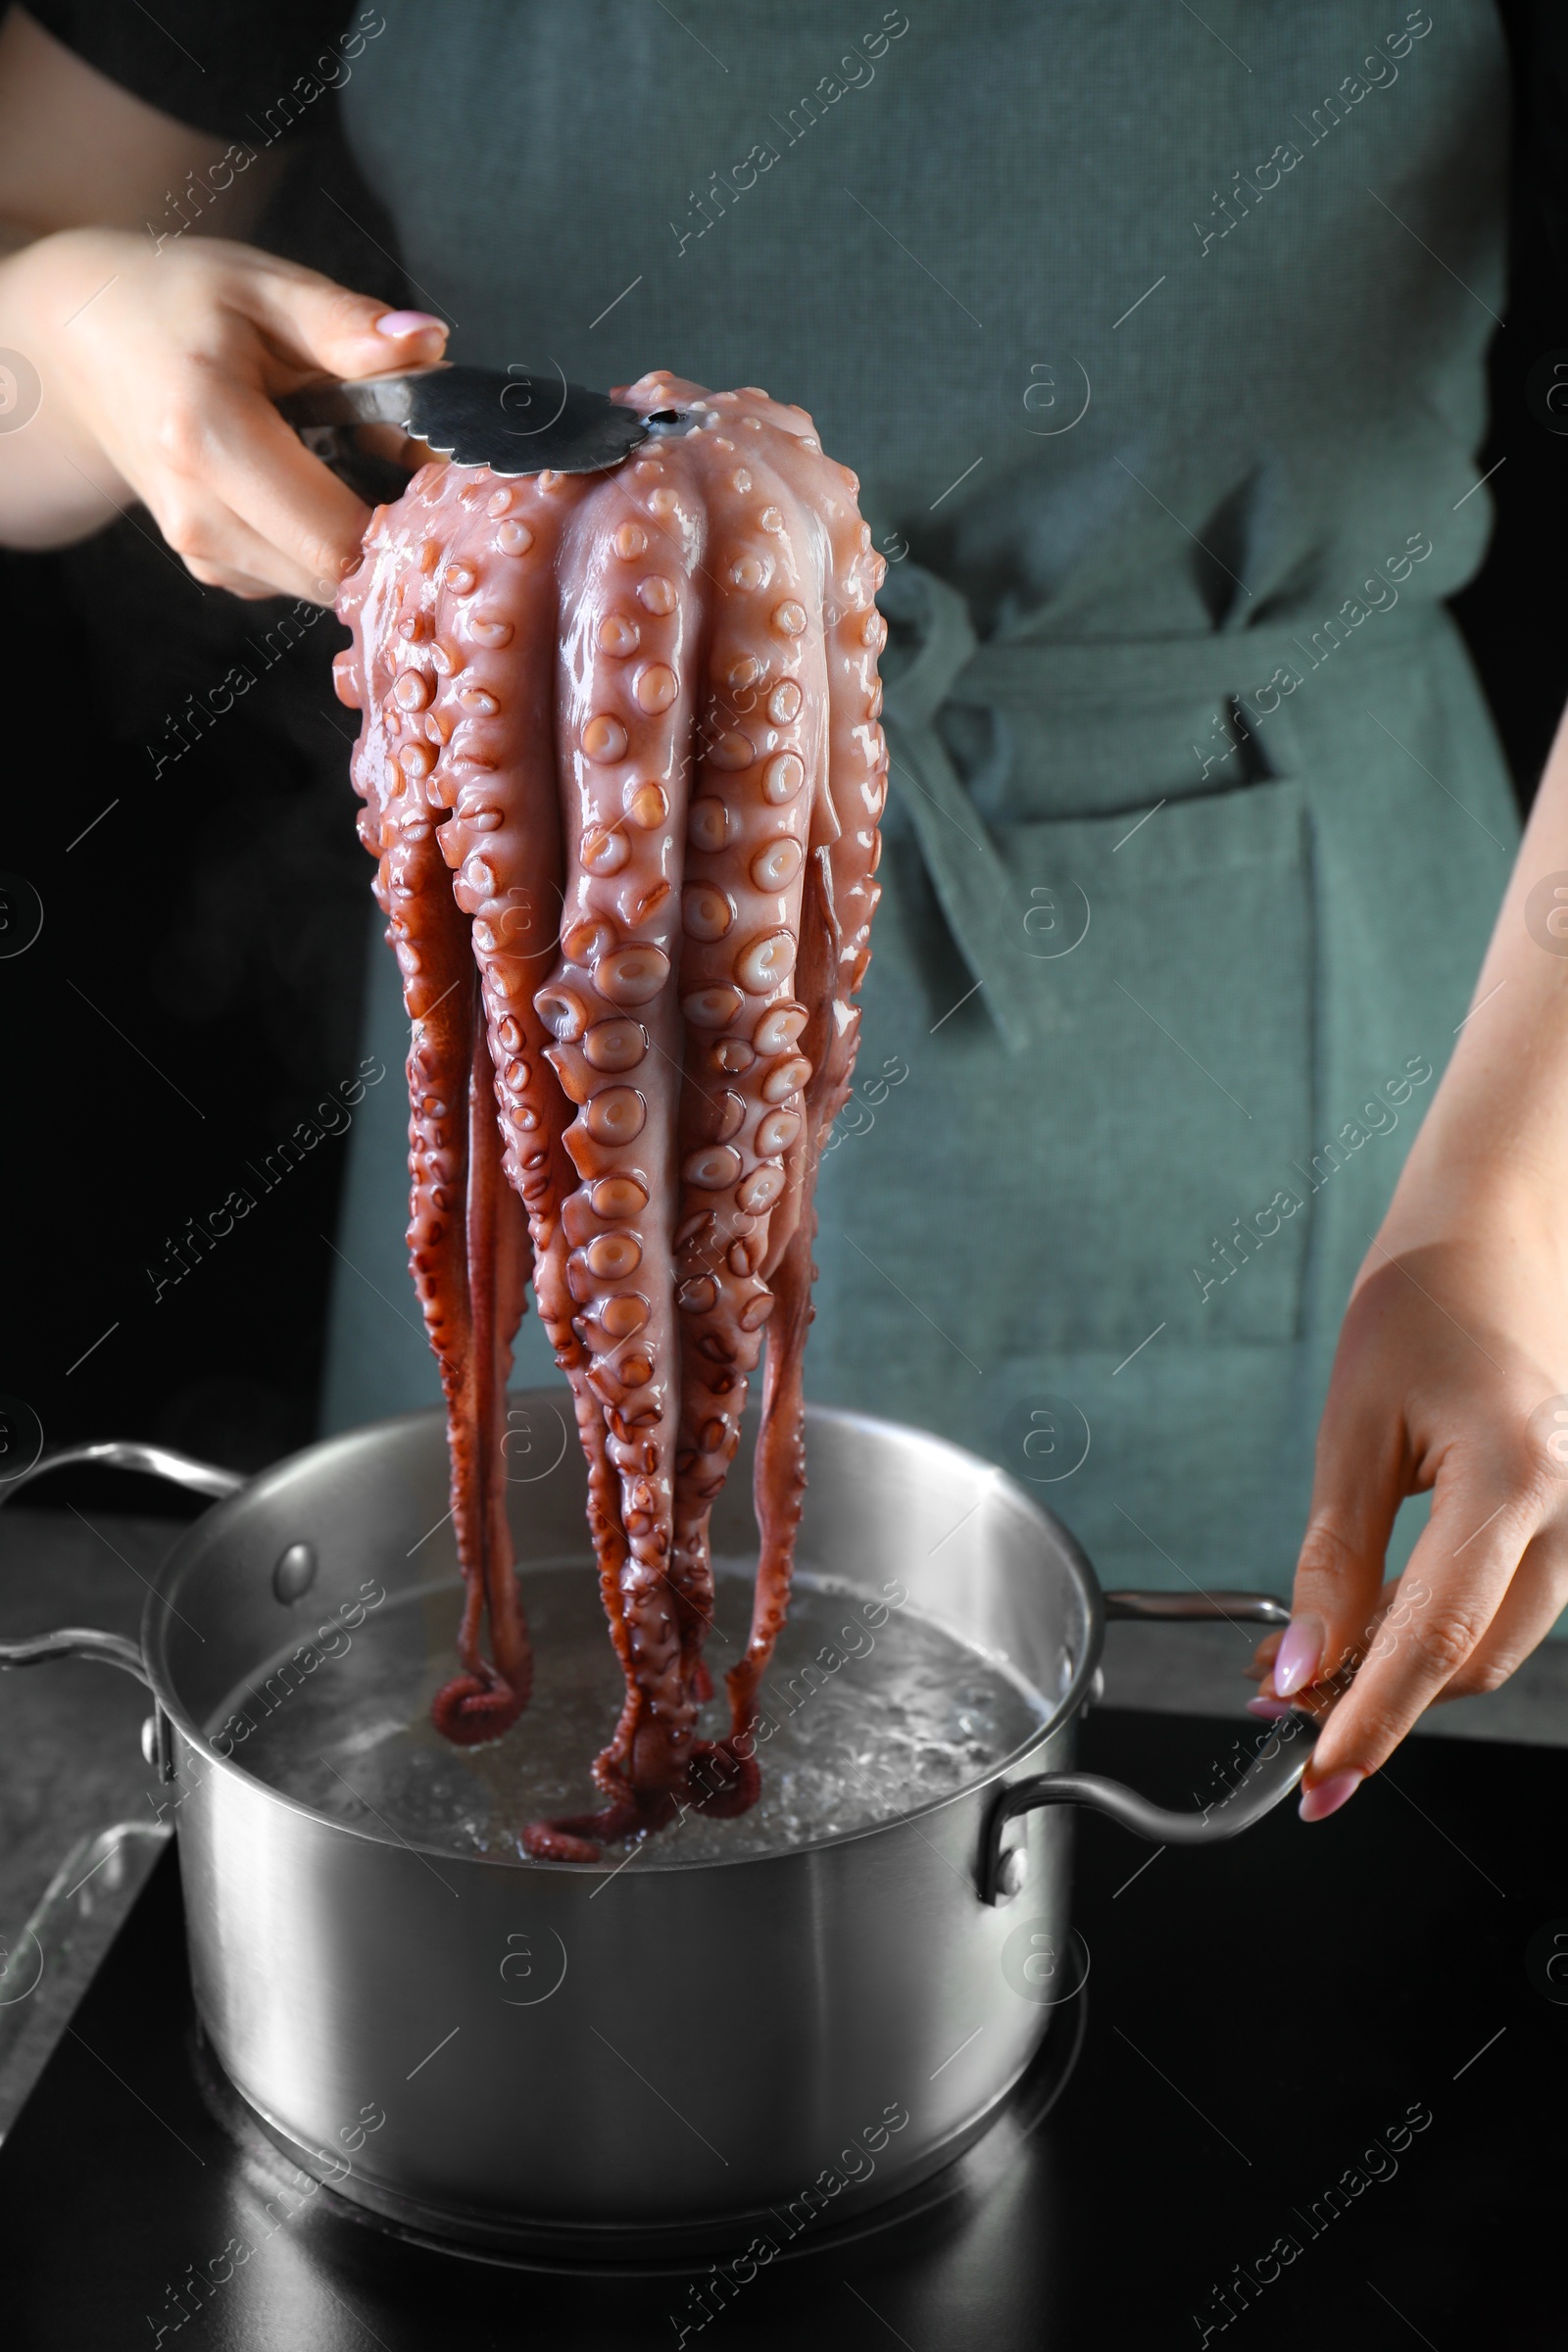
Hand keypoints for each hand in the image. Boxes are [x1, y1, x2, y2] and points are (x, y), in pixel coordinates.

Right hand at [0, 225, 445, 597]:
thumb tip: (428, 343)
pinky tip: (318, 477)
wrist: (83, 345)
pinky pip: (302, 576)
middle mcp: (199, 515)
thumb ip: (345, 325)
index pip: (339, 538)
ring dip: (364, 533)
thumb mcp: (261, 288)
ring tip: (354, 451)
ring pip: (327, 585)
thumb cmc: (176, 305)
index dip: (411, 523)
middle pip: (339, 574)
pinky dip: (329, 537)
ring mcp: (202, 552)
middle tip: (411, 457)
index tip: (442, 475)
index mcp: (208, 436)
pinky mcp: (213, 568)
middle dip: (395, 530)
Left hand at [1249, 1199, 1567, 1816]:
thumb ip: (1334, 1561)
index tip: (1319, 1778)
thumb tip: (1303, 1668)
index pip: (1439, 1639)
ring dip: (1402, 1668)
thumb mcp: (1354, 1431)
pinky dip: (1434, 1628)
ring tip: (1304, 1664)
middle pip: (1473, 1659)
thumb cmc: (1421, 1310)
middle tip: (1279, 1707)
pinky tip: (1364, 1625)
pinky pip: (1505, 1604)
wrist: (1494, 1242)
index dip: (1374, 1719)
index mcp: (1517, 1479)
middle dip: (1376, 1698)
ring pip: (1493, 1643)